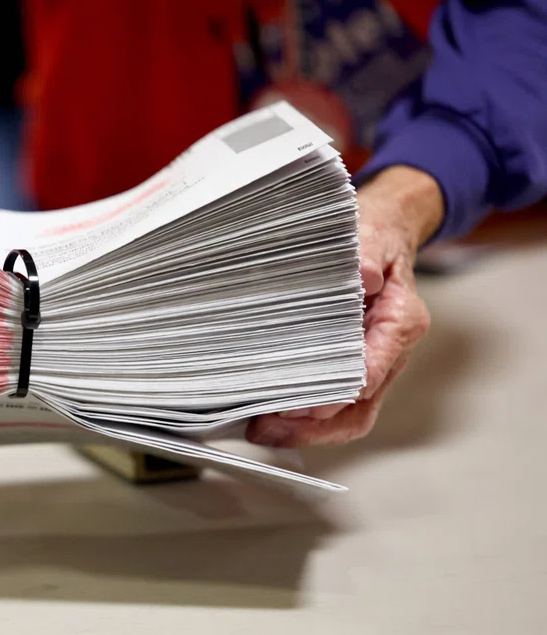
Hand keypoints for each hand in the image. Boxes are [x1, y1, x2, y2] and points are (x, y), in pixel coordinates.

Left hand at [246, 166, 443, 447]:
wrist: (386, 235)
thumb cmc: (376, 238)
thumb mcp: (371, 234)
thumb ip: (368, 253)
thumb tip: (363, 274)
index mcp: (399, 321)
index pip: (373, 369)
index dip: (339, 392)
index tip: (305, 404)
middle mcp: (390, 350)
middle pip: (360, 406)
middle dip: (315, 426)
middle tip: (270, 427)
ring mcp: (376, 364)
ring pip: (351, 415)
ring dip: (309, 431)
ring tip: (265, 430)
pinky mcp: (358, 368)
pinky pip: (340, 407)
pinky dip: (310, 420)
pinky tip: (275, 417)